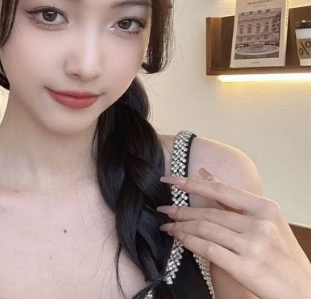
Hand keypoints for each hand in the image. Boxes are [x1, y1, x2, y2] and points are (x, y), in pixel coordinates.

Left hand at [157, 169, 310, 298]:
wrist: (305, 291)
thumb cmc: (282, 254)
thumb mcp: (265, 221)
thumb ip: (233, 199)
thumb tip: (204, 174)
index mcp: (264, 208)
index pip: (221, 190)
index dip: (192, 184)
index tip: (171, 180)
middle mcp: (259, 223)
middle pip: (209, 213)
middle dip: (182, 210)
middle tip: (164, 209)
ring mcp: (253, 245)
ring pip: (205, 229)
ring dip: (182, 227)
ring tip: (169, 226)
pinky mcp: (247, 267)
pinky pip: (209, 249)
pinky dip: (190, 243)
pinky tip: (180, 240)